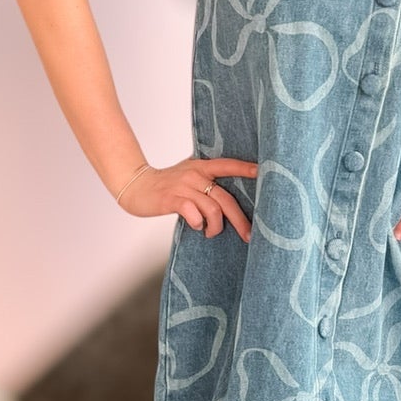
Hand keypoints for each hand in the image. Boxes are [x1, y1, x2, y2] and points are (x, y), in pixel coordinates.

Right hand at [117, 155, 257, 240]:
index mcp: (201, 166)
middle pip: (225, 198)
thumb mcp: (188, 176)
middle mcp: (195, 174)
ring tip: (210, 232)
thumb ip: (207, 181)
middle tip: (249, 235)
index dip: (246, 168)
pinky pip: (194, 215)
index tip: (263, 172)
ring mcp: (183, 187)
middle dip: (240, 220)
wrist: (136, 186)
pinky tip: (196, 226)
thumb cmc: (167, 186)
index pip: (228, 165)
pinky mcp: (172, 199)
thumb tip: (231, 201)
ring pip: (212, 209)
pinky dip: (199, 224)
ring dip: (216, 226)